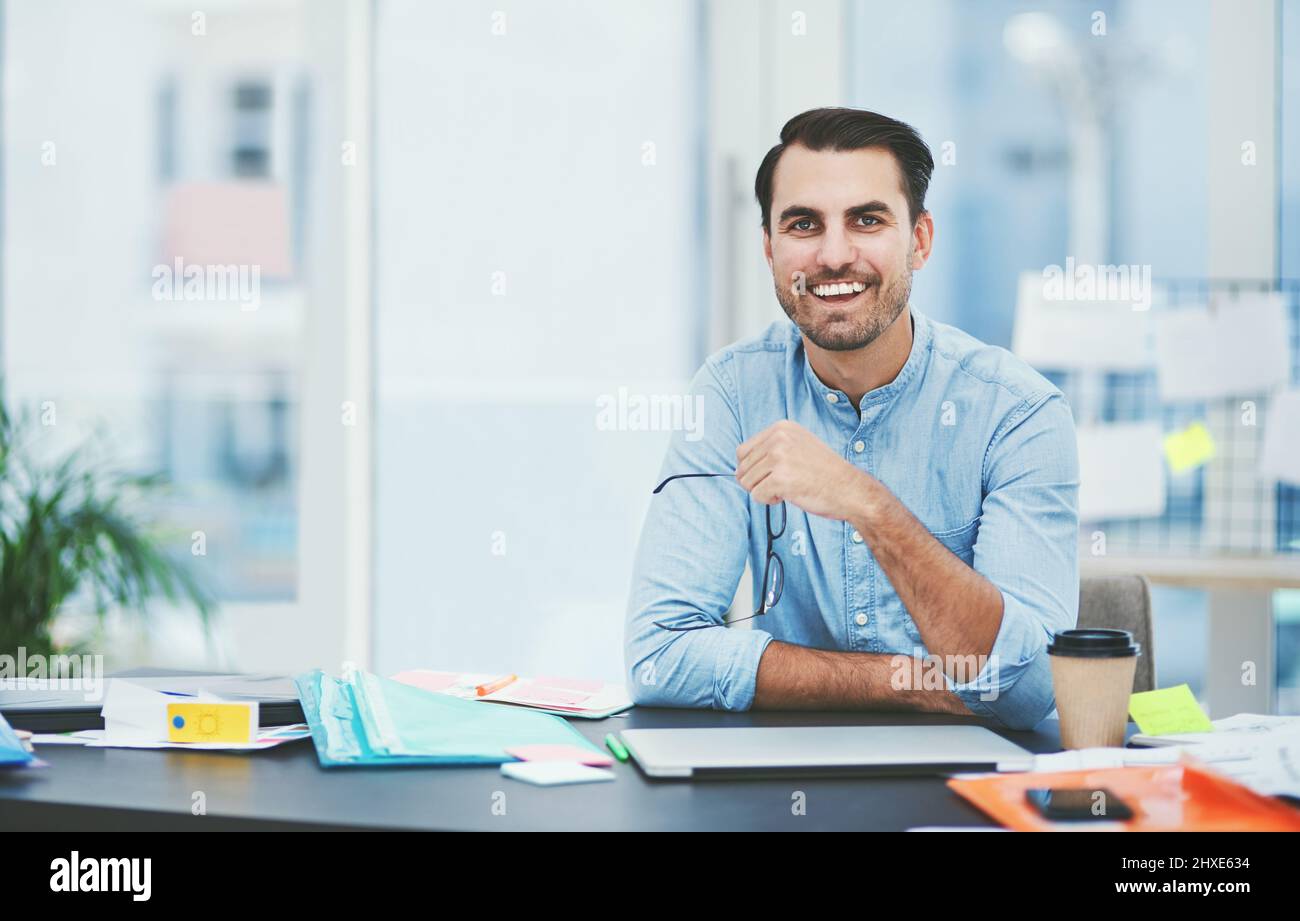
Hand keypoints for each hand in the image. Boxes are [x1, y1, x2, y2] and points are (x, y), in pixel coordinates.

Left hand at [735, 420, 873, 520]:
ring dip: (763, 491)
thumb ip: (772, 449)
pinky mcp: (780, 478)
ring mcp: (779, 457)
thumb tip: (738, 467)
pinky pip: (757, 496)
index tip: (770, 475)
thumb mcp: (799, 446)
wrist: (850, 489)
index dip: (751, 469)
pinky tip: (788, 495)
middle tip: (780, 484)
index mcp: (781, 428)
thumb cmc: (825, 473)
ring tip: (787, 488)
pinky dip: (769, 501)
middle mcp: (778, 439)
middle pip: (742, 468)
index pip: (743, 451)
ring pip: (746, 482)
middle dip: (757, 482)